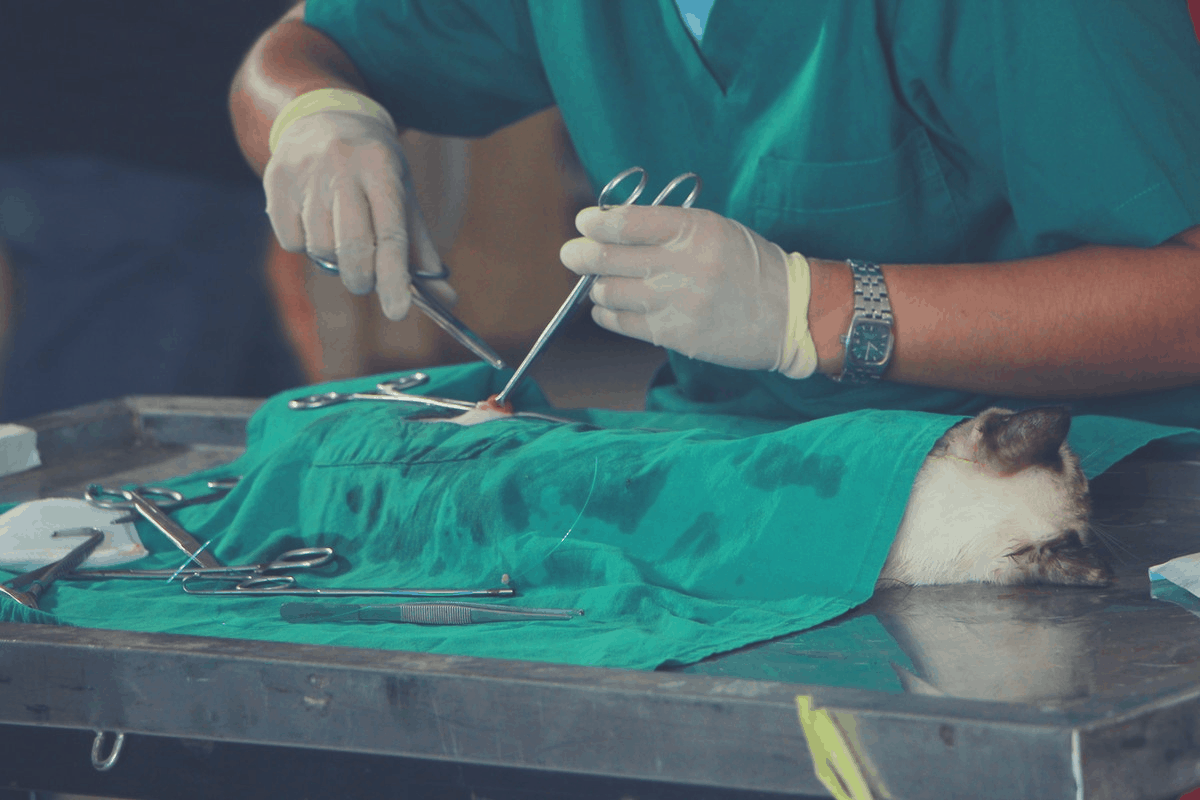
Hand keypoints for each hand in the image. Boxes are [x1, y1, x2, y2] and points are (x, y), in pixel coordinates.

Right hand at [263, 110, 453, 319]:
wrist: (326, 115)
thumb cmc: (375, 168)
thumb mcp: (404, 195)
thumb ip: (422, 249)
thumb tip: (446, 300)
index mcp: (382, 167)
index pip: (391, 232)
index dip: (394, 277)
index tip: (398, 312)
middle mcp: (342, 166)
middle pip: (352, 247)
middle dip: (362, 278)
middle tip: (365, 281)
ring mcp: (305, 172)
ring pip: (320, 249)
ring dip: (334, 259)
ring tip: (340, 233)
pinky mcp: (276, 180)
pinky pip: (292, 242)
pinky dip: (306, 245)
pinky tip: (314, 220)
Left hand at [559, 205, 815, 376]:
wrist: (790, 313)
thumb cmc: (750, 267)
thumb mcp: (716, 230)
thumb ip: (667, 228)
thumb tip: (611, 229)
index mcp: (695, 228)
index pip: (627, 222)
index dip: (596, 223)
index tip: (585, 223)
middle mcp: (684, 263)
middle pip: (607, 258)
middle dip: (580, 255)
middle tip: (572, 254)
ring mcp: (678, 302)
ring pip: (608, 292)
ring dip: (596, 287)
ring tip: (602, 284)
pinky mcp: (675, 334)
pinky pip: (621, 322)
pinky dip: (608, 313)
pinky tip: (612, 307)